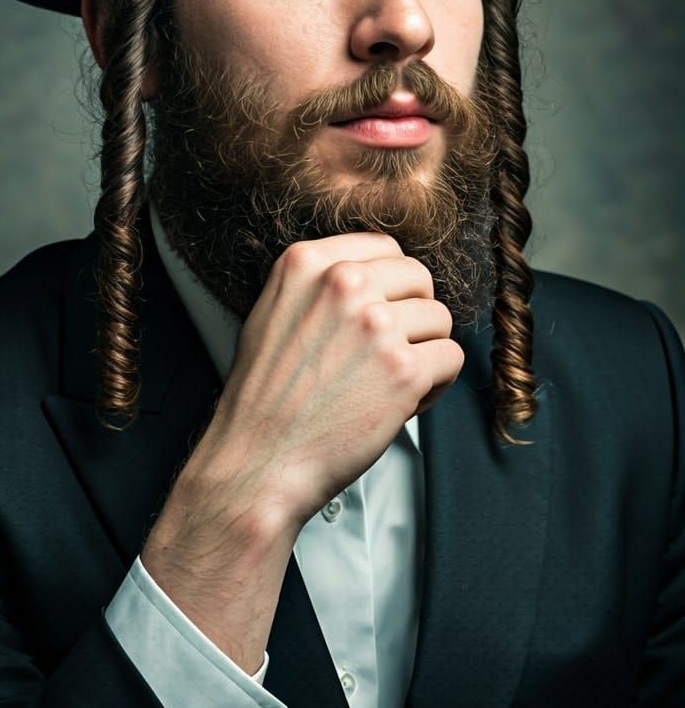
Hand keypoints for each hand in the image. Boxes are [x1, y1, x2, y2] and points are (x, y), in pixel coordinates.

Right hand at [187, 232, 462, 532]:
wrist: (257, 460)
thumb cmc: (264, 398)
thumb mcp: (273, 312)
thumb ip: (320, 284)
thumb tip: (372, 274)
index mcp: (307, 262)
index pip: (385, 247)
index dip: (390, 285)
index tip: (382, 311)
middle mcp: (343, 283)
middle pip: (419, 278)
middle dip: (412, 315)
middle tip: (389, 350)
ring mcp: (375, 325)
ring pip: (440, 318)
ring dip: (424, 351)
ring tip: (391, 381)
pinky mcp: (404, 369)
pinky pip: (451, 358)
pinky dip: (436, 384)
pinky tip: (403, 401)